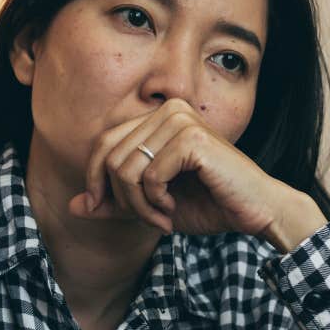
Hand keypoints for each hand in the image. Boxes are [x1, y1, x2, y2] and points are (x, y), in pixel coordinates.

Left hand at [66, 98, 328, 252]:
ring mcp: (180, 120)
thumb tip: (73, 206)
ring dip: (138, 205)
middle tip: (147, 219)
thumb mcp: (150, 207)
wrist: (256, 212)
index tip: (105, 208)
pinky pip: (148, 175)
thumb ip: (114, 204)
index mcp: (157, 118)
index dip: (95, 179)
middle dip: (120, 198)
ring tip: (161, 217)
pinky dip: (155, 203)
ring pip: (125, 168)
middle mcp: (168, 110)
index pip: (102, 143)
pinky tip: (173, 211)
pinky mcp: (192, 138)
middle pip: (109, 156)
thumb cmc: (209, 205)